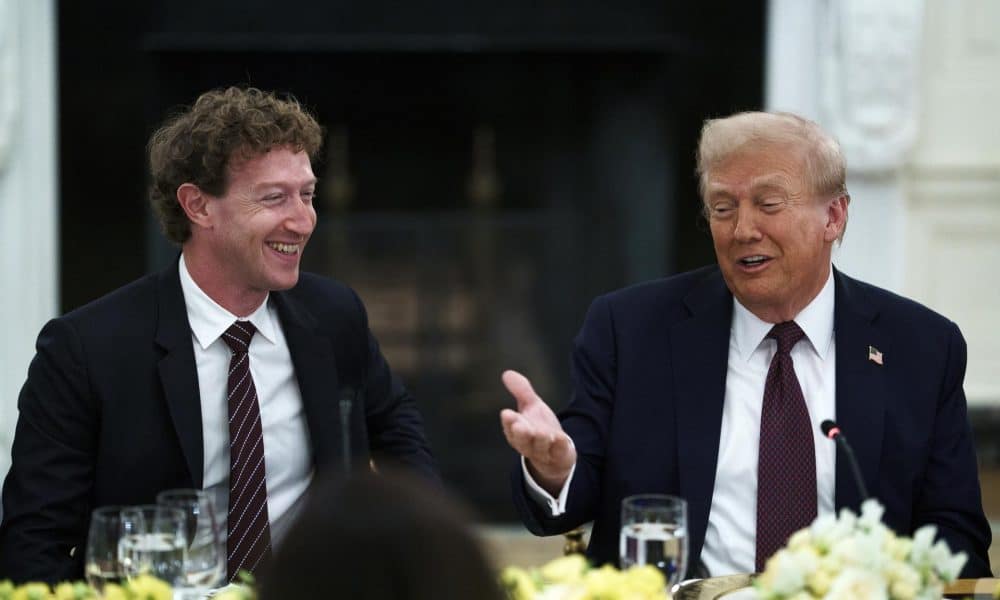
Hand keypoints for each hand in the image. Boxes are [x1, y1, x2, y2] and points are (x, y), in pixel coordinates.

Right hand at [499, 369, 576, 495]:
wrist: (557, 454)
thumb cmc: (539, 428)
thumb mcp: (532, 406)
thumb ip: (521, 391)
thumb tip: (507, 373)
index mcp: (517, 431)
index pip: (510, 427)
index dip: (509, 422)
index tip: (507, 413)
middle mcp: (528, 443)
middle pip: (522, 440)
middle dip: (521, 433)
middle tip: (519, 426)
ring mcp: (544, 451)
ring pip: (540, 447)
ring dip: (540, 440)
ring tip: (542, 433)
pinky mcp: (560, 454)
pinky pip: (558, 451)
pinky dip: (558, 445)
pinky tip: (559, 438)